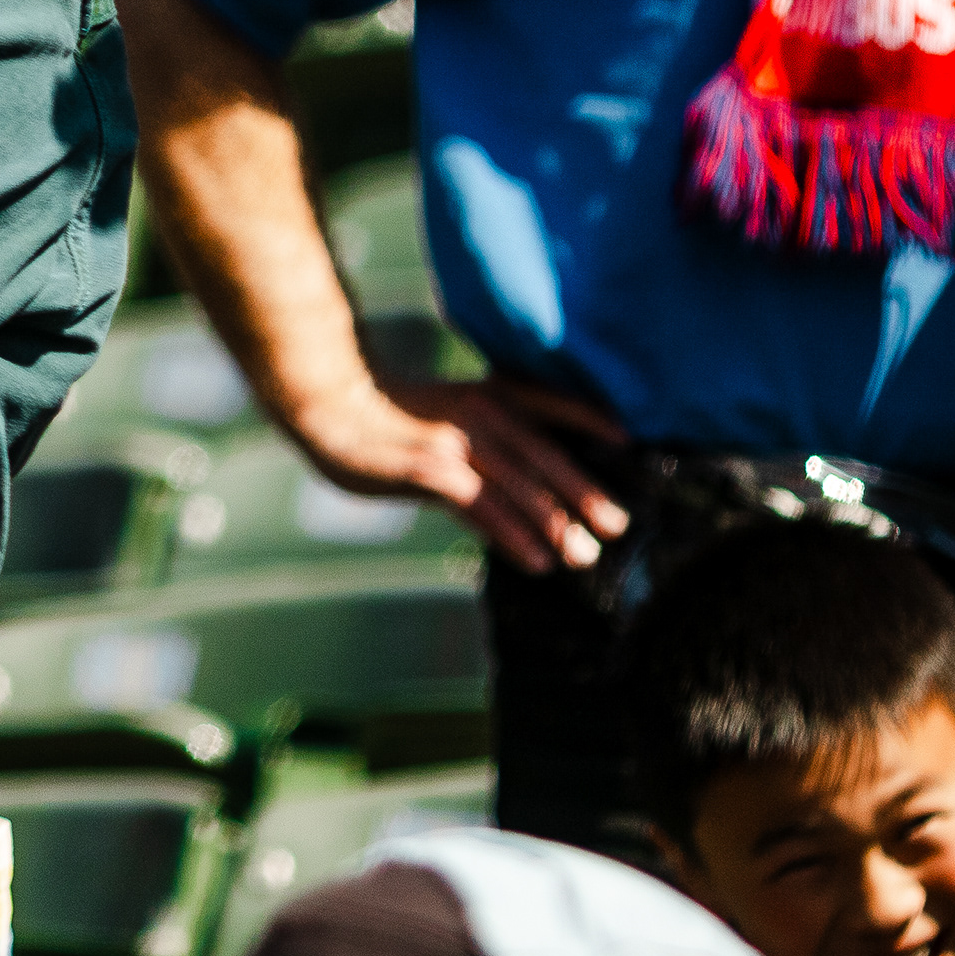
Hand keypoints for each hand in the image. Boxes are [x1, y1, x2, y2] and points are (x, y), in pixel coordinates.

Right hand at [278, 368, 631, 571]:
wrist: (328, 401)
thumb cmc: (383, 412)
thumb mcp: (441, 412)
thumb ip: (480, 438)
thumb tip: (518, 482)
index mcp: (485, 395)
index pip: (548, 403)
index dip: (587, 418)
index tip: (626, 440)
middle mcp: (479, 414)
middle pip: (544, 454)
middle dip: (584, 490)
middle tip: (620, 523)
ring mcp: (455, 442)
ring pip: (520, 484)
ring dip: (556, 522)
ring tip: (586, 555)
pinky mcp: (430, 470)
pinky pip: (484, 507)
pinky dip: (515, 534)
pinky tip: (537, 560)